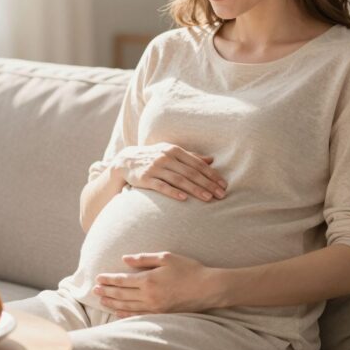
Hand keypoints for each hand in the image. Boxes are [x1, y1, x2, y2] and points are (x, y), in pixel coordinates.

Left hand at [94, 252, 220, 317]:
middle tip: (94, 290)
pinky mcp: (161, 314)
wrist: (207, 288)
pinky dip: (126, 314)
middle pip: (122, 295)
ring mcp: (154, 307)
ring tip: (102, 301)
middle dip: (107, 292)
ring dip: (113, 304)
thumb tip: (125, 259)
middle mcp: (149, 296)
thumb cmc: (188, 269)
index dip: (109, 280)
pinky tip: (119, 313)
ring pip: (128, 307)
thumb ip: (144, 259)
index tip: (98, 278)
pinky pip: (139, 316)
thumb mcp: (166, 257)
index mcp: (148, 280)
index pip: (122, 281)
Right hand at [111, 143, 226, 201]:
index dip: (212, 174)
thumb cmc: (153, 157)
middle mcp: (165, 157)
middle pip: (191, 172)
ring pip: (179, 180)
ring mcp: (155, 168)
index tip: (223, 185)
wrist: (126, 160)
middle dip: (208, 184)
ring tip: (208, 198)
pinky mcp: (145, 179)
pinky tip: (184, 199)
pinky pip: (161, 186)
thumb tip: (211, 160)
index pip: (197, 163)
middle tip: (221, 194)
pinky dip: (173, 192)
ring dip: (195, 189)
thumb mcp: (171, 152)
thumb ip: (191, 156)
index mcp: (174, 150)